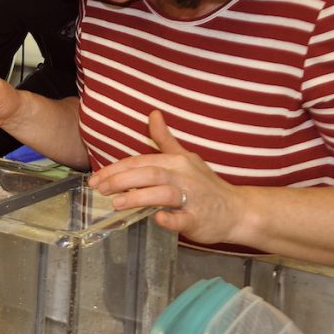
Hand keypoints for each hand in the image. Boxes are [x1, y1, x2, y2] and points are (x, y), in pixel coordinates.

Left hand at [86, 110, 244, 244]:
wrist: (238, 210)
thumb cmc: (206, 185)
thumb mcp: (185, 158)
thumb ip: (165, 139)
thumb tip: (153, 113)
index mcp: (177, 161)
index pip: (140, 162)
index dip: (115, 169)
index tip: (95, 178)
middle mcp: (184, 176)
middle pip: (148, 173)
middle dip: (120, 180)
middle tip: (99, 188)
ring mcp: (193, 199)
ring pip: (163, 193)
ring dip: (138, 196)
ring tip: (116, 202)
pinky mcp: (199, 220)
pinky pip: (183, 219)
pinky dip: (170, 219)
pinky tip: (156, 219)